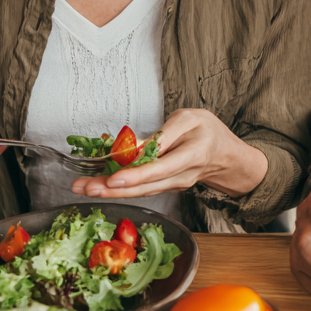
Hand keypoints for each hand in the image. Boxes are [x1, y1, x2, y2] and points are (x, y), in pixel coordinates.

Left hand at [70, 108, 267, 199]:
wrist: (226, 156)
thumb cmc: (209, 132)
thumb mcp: (191, 119)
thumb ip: (164, 133)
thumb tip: (134, 147)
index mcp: (193, 153)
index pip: (161, 167)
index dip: (136, 175)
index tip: (113, 178)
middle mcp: (182, 175)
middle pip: (145, 186)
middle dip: (113, 188)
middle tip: (85, 187)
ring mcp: (174, 185)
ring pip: (141, 191)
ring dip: (111, 191)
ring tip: (83, 188)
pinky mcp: (166, 187)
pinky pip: (143, 190)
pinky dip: (121, 189)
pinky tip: (100, 187)